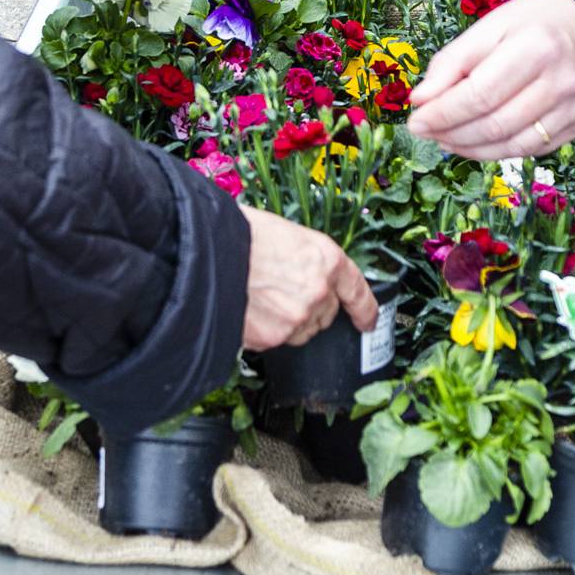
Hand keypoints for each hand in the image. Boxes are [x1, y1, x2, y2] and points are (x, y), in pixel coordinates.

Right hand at [240, 207, 376, 352]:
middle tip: (282, 291)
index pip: (358, 291)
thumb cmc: (241, 235)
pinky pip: (276, 340)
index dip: (366, 310)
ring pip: (302, 330)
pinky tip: (250, 310)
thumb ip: (307, 260)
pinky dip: (266, 330)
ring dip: (289, 321)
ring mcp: (297, 317)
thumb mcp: (286, 235)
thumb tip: (306, 275)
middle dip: (310, 308)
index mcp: (326, 260)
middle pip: (326, 314)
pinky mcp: (274, 337)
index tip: (367, 322)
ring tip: (261, 298)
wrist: (206, 253)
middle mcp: (318, 291)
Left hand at [407, 0, 574, 159]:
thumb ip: (453, 61)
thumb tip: (421, 99)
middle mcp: (559, 82)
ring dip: (470, 148)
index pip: (480, 95)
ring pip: (512, 145)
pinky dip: (496, 151)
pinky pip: (531, 149)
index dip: (443, 114)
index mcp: (535, 48)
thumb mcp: (491, 26)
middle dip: (451, 133)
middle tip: (425, 132)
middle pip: (494, 124)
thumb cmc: (536, 23)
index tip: (415, 120)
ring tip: (444, 139)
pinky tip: (474, 143)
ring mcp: (573, 108)